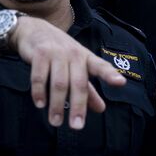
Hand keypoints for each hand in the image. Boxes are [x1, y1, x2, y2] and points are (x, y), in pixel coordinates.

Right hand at [11, 16, 125, 128]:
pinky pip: (40, 77)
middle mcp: (74, 54)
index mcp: (85, 57)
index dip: (110, 75)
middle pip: (79, 83)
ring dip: (57, 104)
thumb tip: (101, 109)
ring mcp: (56, 53)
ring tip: (56, 121)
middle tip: (77, 126)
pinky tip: (40, 104)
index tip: (121, 83)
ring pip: (59, 83)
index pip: (101, 66)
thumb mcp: (76, 66)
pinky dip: (40, 92)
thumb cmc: (59, 52)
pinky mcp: (39, 53)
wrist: (34, 30)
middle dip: (78, 106)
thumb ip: (88, 89)